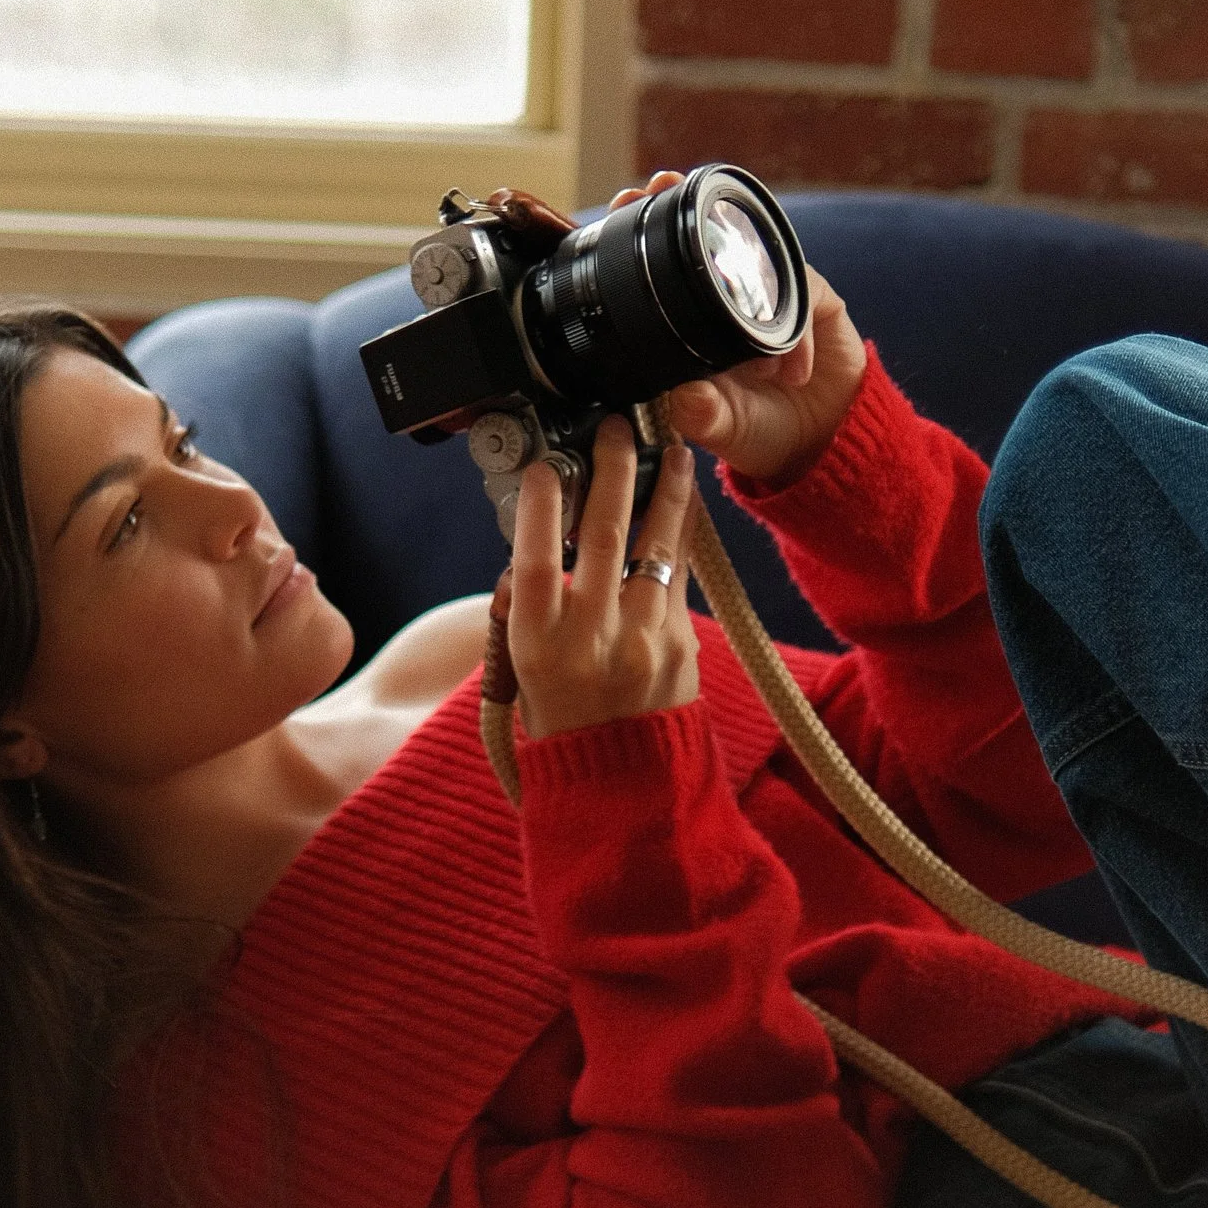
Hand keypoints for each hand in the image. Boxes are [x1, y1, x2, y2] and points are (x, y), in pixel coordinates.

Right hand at [501, 415, 699, 742]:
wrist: (622, 780)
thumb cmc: (562, 716)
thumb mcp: (523, 667)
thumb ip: (528, 606)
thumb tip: (540, 540)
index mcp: (539, 645)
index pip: (535, 562)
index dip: (539, 509)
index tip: (546, 466)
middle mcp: (593, 638)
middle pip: (604, 535)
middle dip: (613, 470)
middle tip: (618, 427)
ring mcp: (644, 639)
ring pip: (656, 544)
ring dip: (665, 489)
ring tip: (673, 448)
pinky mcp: (684, 643)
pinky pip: (679, 572)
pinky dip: (679, 532)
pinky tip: (681, 502)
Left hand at [614, 171, 867, 486]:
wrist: (819, 445)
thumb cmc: (759, 429)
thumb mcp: (724, 428)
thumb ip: (703, 416)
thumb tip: (685, 399)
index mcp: (694, 319)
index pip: (665, 262)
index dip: (643, 226)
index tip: (623, 201)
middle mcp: (731, 297)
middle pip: (707, 234)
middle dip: (683, 203)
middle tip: (661, 184)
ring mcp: (773, 293)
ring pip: (759, 253)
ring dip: (744, 250)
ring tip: (732, 276)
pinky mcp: (817, 303)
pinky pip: (805, 296)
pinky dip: (795, 334)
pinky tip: (786, 371)